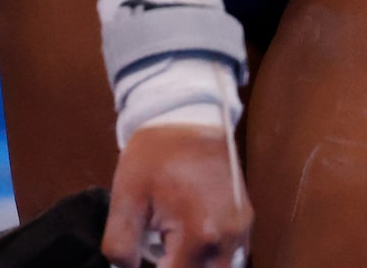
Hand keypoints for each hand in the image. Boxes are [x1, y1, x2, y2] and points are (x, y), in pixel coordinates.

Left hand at [103, 122, 249, 267]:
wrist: (188, 114)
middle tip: (157, 255)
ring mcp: (242, 229)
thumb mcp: (127, 197)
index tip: (140, 263)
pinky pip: (231, 257)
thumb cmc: (156, 153)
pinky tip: (189, 249)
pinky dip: (209, 261)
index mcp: (200, 233)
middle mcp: (229, 237)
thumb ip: (121, 246)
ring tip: (170, 254)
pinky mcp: (245, 220)